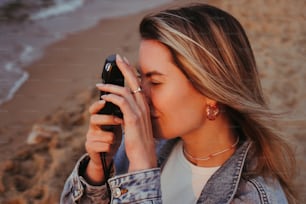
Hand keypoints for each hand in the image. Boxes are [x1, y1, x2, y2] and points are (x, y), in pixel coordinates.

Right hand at [84, 100, 122, 183]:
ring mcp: (89, 138)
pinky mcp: (90, 148)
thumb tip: (126, 99)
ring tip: (114, 140)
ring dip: (113, 138)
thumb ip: (117, 113)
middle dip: (109, 119)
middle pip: (94, 119)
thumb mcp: (115, 123)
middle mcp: (91, 127)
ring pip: (105, 135)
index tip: (104, 102)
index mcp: (97, 118)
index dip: (97, 105)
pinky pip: (105, 146)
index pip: (93, 109)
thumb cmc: (113, 134)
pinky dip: (111, 147)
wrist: (108, 153)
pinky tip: (110, 148)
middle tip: (120, 120)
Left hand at [97, 54, 156, 171]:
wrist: (144, 156)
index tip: (125, 63)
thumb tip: (121, 107)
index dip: (132, 72)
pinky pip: (121, 102)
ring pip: (125, 90)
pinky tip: (104, 97)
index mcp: (145, 106)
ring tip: (99, 84)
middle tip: (118, 58)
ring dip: (111, 85)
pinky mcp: (133, 118)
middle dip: (126, 68)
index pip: (139, 84)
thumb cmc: (138, 141)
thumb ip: (131, 113)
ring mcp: (139, 111)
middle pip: (135, 81)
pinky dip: (112, 97)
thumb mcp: (135, 124)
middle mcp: (144, 106)